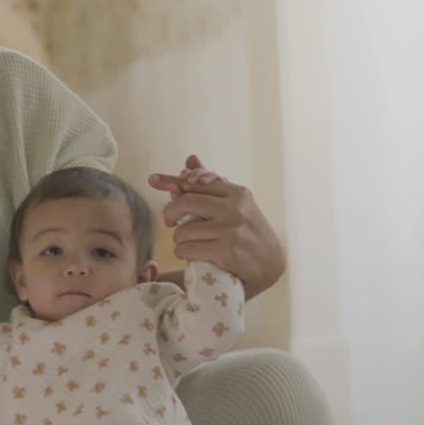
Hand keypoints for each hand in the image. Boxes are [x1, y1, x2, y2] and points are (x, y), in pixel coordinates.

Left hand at [149, 154, 285, 299]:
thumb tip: (190, 159)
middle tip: (170, 222)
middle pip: (185, 203)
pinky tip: (193, 254)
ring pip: (183, 231)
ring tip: (190, 243)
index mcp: (237, 193)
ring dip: (179, 240)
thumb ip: (211, 183)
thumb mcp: (235, 204)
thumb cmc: (248, 231)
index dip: (171, 181)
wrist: (271, 265)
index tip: (152, 180)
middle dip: (171, 213)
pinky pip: (187, 250)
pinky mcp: (227, 252)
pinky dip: (183, 253)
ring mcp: (231, 231)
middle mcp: (235, 209)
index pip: (196, 183)